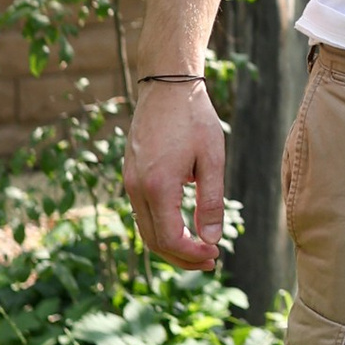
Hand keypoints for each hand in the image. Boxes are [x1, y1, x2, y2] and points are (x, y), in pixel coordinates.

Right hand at [122, 77, 228, 263]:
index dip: (192, 254)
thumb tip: (211, 239)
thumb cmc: (194, 118)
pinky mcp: (130, 175)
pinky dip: (161, 228)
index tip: (215, 253)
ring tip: (199, 249)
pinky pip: (142, 213)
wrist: (166, 85)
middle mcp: (136, 187)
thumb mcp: (212, 159)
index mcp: (158, 185)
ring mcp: (129, 182)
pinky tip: (183, 227)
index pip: (170, 238)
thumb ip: (211, 201)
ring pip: (146, 229)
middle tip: (211, 260)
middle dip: (182, 257)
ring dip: (171, 245)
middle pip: (154, 241)